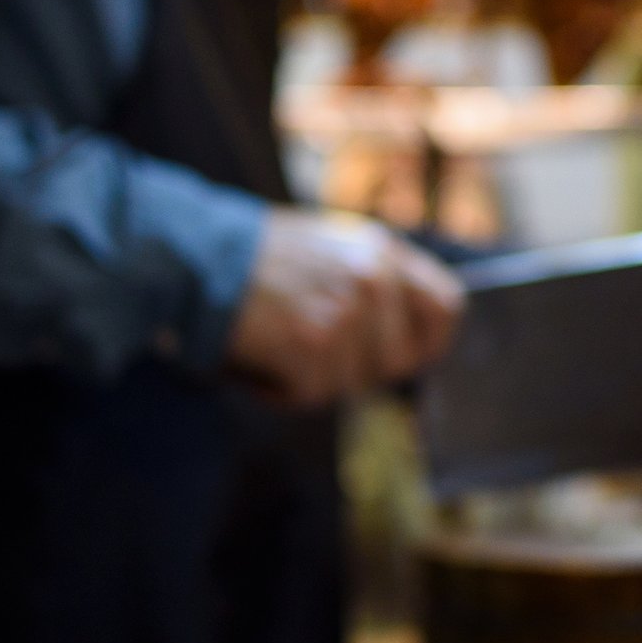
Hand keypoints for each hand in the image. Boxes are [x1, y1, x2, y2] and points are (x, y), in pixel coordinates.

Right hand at [224, 208, 463, 407]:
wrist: (195, 257)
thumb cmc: (255, 259)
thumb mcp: (331, 248)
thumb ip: (374, 284)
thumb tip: (408, 343)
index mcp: (382, 252)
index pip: (447, 307)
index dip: (427, 342)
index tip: (399, 356)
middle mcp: (374, 278)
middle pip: (399, 360)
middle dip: (359, 370)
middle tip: (311, 350)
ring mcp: (346, 311)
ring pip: (350, 384)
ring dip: (311, 379)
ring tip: (276, 341)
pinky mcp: (313, 343)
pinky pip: (310, 394)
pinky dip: (279, 389)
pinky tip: (259, 356)